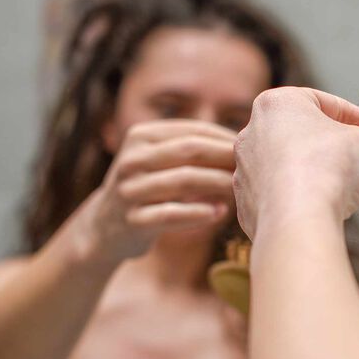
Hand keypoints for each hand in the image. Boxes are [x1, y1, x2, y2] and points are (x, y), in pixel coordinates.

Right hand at [77, 119, 237, 260]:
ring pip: (183, 181)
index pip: (193, 130)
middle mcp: (132, 159)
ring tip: (240, 189)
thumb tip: (245, 139)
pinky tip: (220, 213)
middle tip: (252, 167)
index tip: (253, 148)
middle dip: (224, 157)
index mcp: (140, 136)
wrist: (105, 227)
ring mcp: (129, 190)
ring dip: (218, 183)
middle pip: (190, 150)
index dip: (225, 139)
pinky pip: (172, 214)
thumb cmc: (148, 188)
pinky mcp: (132, 221)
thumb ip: (190, 148)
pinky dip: (200, 213)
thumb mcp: (159, 160)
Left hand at [233, 87, 358, 237]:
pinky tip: (319, 206)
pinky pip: (277, 193)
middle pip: (304, 133)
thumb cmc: (326, 170)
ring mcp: (244, 168)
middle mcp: (252, 131)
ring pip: (288, 163)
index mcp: (277, 104)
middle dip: (335, 144)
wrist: (296, 221)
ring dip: (314, 170)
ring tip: (342, 186)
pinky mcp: (245, 202)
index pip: (328, 104)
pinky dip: (298, 197)